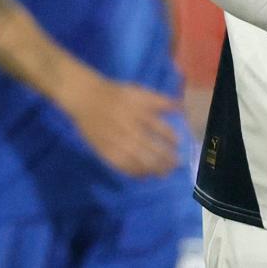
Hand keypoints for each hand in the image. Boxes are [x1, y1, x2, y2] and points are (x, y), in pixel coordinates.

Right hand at [59, 69, 181, 177]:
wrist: (86, 98)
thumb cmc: (115, 94)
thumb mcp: (139, 92)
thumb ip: (159, 100)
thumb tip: (180, 108)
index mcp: (139, 113)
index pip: (161, 129)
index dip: (172, 139)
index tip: (178, 145)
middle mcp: (129, 129)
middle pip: (152, 148)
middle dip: (166, 159)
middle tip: (176, 165)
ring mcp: (116, 141)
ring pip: (138, 160)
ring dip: (153, 168)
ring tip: (163, 173)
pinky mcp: (105, 151)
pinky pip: (122, 166)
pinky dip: (134, 172)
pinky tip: (144, 176)